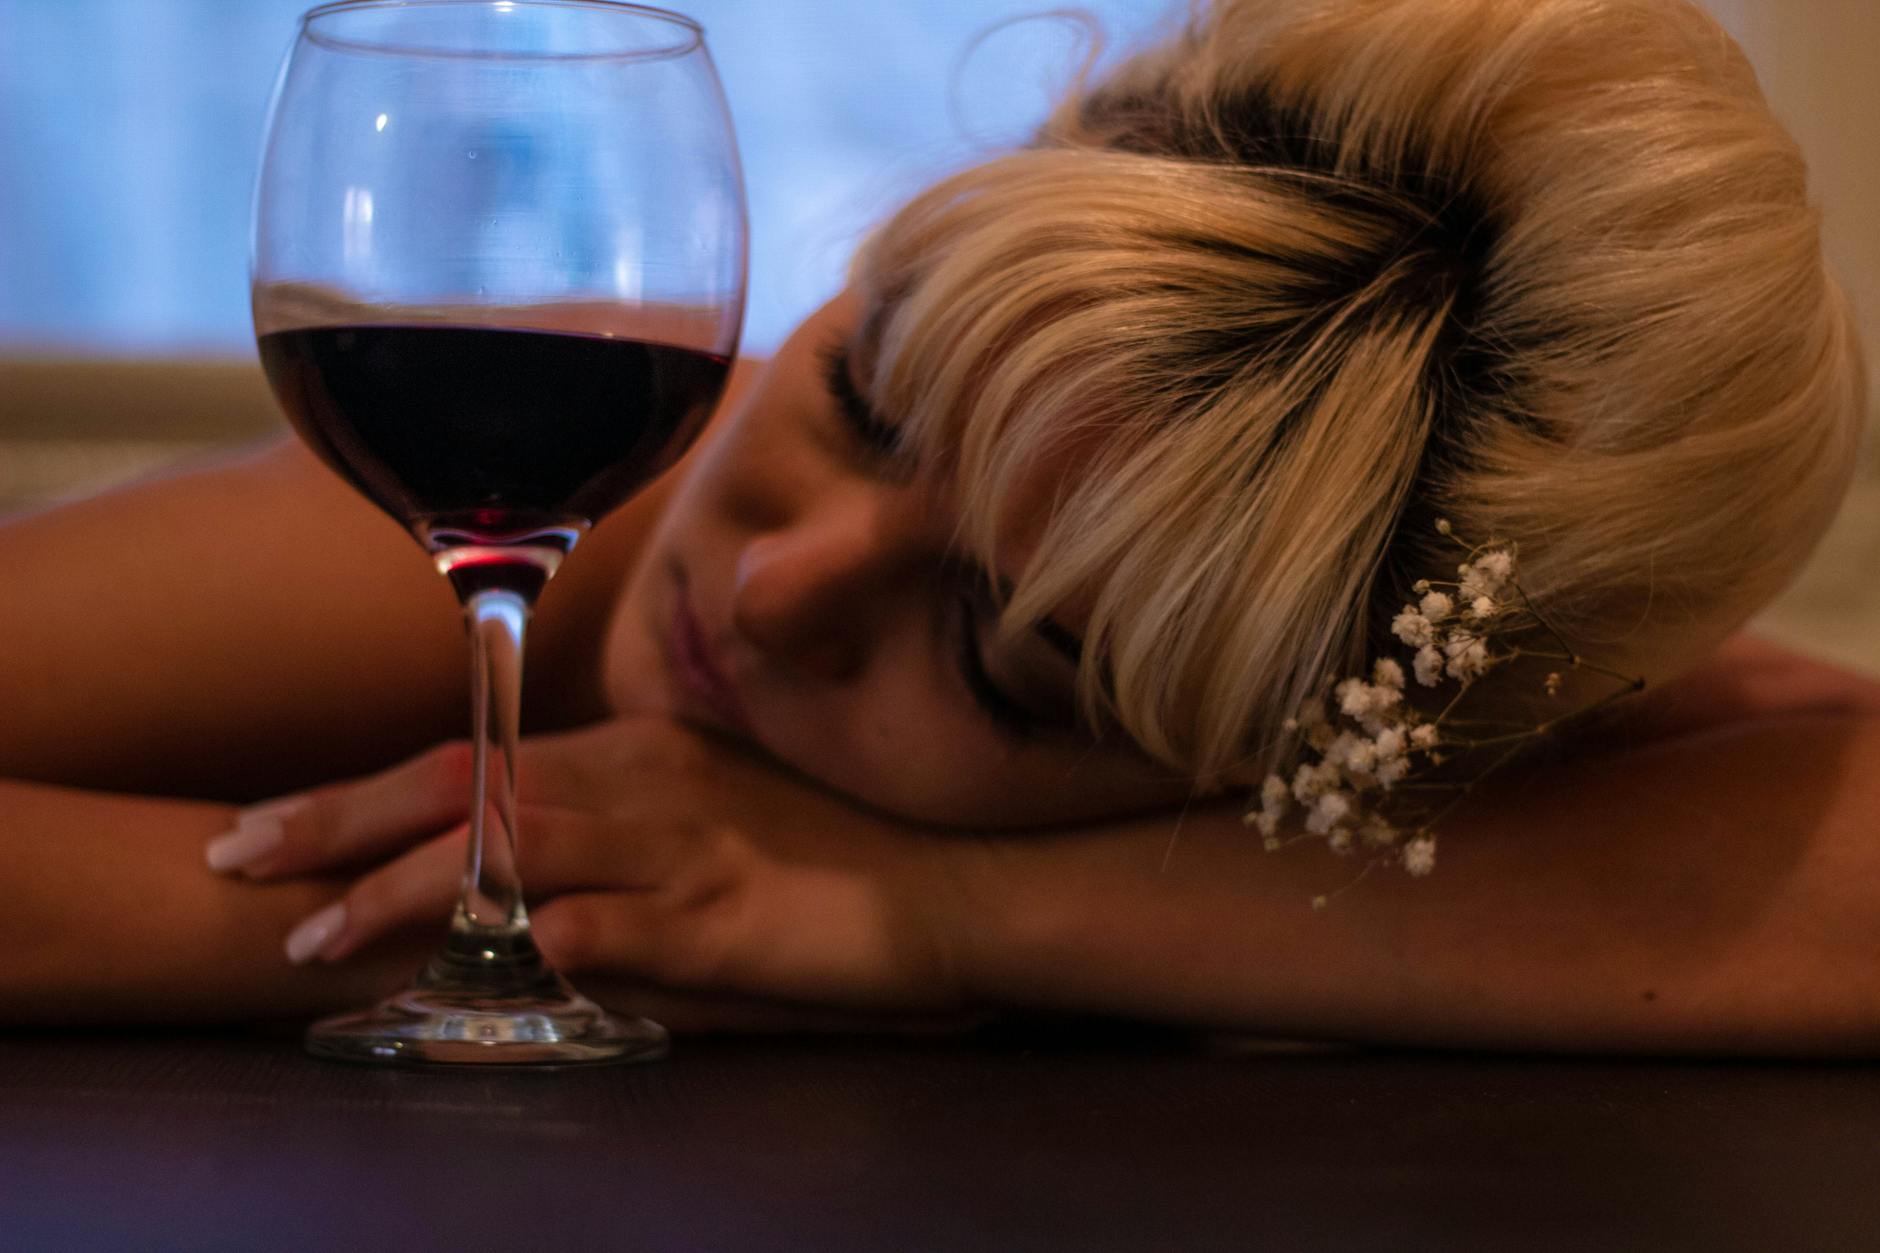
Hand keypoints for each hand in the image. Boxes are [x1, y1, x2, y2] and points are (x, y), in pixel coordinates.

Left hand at [207, 716, 990, 1033]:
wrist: (955, 885)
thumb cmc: (829, 855)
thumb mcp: (709, 820)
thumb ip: (614, 833)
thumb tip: (516, 879)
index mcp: (636, 749)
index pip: (472, 759)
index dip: (363, 793)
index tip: (271, 823)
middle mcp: (646, 780)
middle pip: (466, 790)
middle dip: (340, 826)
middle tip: (238, 858)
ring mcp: (685, 845)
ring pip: (517, 851)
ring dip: (408, 892)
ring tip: (314, 935)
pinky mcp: (725, 919)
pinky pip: (616, 924)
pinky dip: (540, 938)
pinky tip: (477, 960)